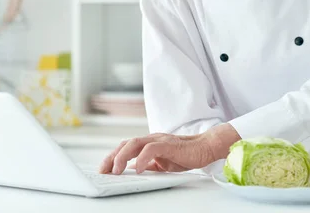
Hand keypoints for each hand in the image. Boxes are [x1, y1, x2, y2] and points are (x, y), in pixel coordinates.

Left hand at [99, 123, 240, 174]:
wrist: (205, 147)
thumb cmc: (186, 154)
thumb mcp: (163, 162)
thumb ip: (150, 164)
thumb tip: (136, 171)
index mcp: (149, 143)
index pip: (126, 147)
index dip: (113, 156)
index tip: (104, 168)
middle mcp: (152, 139)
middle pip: (126, 143)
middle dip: (112, 156)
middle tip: (104, 170)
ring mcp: (160, 140)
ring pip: (135, 143)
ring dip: (123, 157)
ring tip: (117, 170)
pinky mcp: (169, 145)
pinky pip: (152, 149)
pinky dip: (142, 158)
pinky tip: (138, 169)